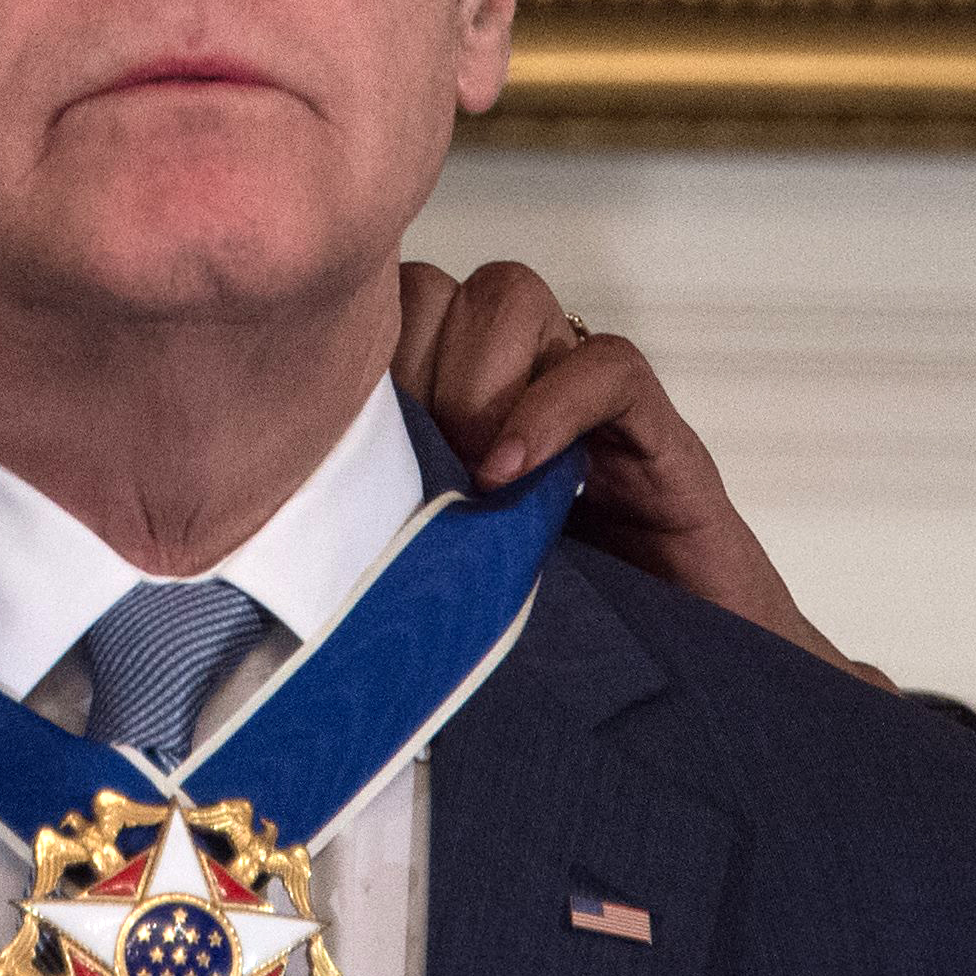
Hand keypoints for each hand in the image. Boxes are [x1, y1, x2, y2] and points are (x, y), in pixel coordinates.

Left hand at [394, 260, 892, 692]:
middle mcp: (516, 383)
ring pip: (513, 298)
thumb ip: (382, 511)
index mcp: (451, 405)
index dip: (361, 352)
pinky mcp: (655, 435)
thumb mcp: (438, 563)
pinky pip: (604, 366)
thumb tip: (287, 492)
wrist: (688, 684)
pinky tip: (514, 474)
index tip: (349, 438)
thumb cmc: (551, 628)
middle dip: (411, 364)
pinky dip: (551, 407)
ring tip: (471, 475)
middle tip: (417, 461)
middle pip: (438, 292)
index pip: (386, 310)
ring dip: (474, 378)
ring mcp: (586, 401)